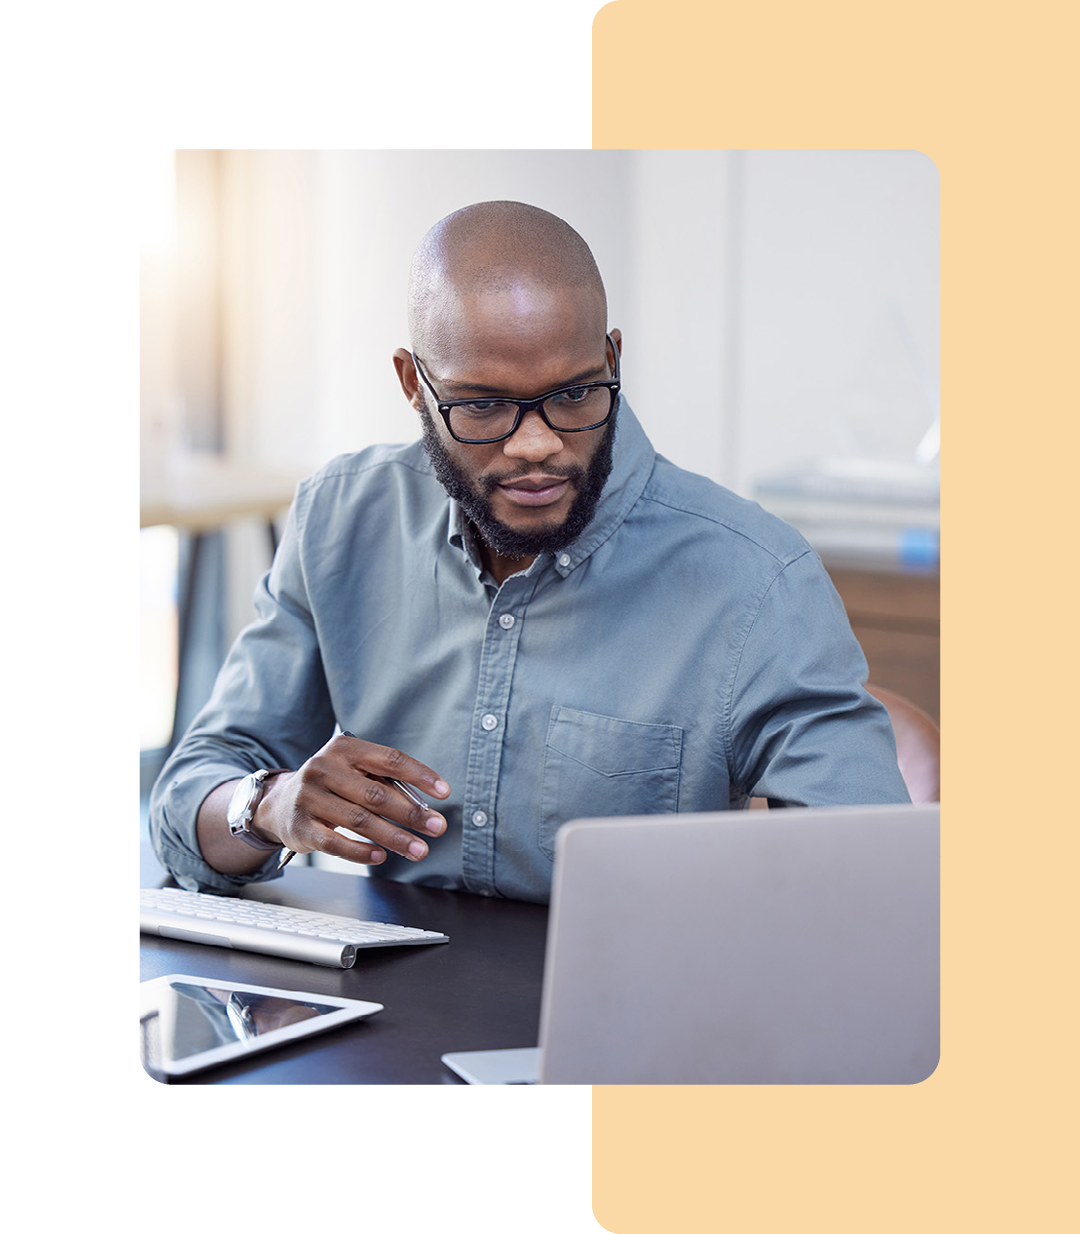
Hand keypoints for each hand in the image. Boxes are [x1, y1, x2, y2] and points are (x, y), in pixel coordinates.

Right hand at [254, 733, 450, 866]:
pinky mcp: (301, 826)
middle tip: (437, 826)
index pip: (389, 759)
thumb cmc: (331, 785)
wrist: (280, 802)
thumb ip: (385, 783)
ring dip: (394, 837)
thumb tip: (424, 807)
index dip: (420, 775)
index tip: (444, 792)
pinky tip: (381, 856)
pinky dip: (361, 852)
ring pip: (360, 820)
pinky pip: (336, 843)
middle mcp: (324, 768)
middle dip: (412, 813)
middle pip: (377, 793)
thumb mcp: (354, 772)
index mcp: (344, 749)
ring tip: (418, 849)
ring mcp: (310, 797)